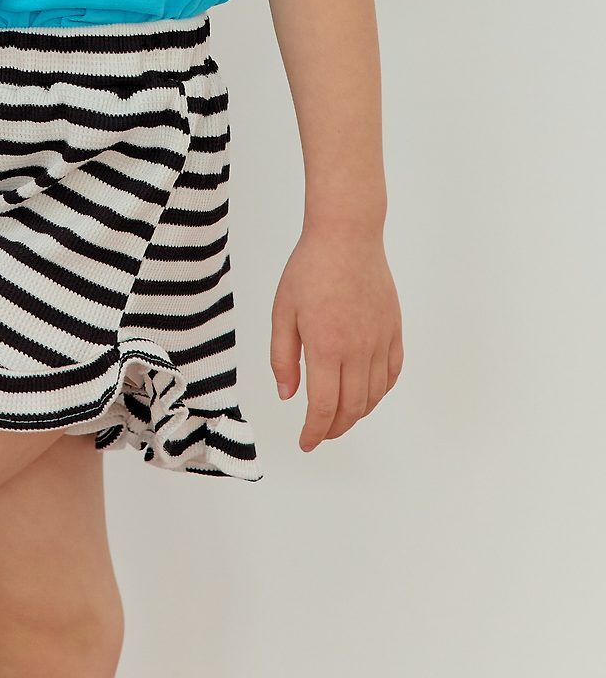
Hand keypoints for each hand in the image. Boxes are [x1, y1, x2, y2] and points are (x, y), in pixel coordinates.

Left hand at [270, 223, 403, 451]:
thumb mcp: (283, 311)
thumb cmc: (309, 269)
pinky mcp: (394, 330)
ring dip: (357, 413)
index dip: (315, 432)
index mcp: (326, 347)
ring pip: (374, 395)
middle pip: (352, 408)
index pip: (324, 407)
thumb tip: (288, 396)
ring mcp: (380, 341)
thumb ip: (283, 357)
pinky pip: (392, 373)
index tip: (306, 441)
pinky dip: (380, 392)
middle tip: (319, 433)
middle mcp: (358, 350)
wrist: (347, 236)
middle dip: (334, 428)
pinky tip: (367, 393)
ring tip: (339, 416)